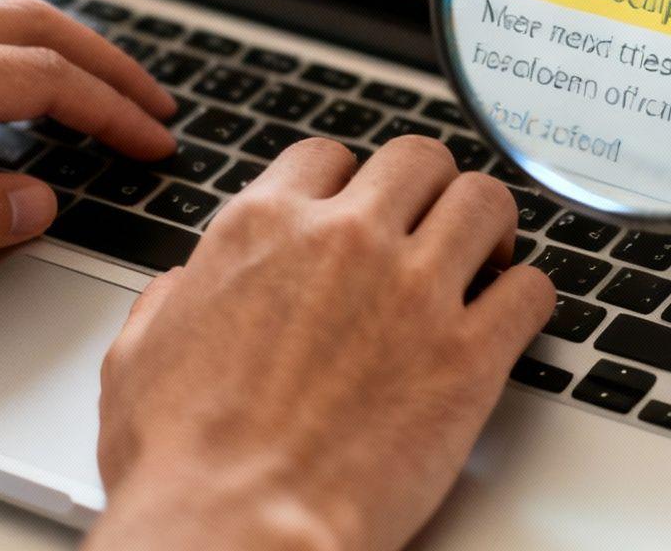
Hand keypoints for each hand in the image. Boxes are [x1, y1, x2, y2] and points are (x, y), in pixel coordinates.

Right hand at [89, 136, 554, 550]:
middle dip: (427, 190)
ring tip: (484, 259)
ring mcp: (413, 291)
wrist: (236, 532)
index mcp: (262, 229)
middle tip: (432, 228)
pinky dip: (527, 297)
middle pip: (418, 160)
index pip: (329, 156)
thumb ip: (170, 303)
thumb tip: (181, 288)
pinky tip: (510, 317)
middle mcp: (344, 241)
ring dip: (487, 226)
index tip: (359, 211)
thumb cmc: (183, 465)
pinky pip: (531, 289)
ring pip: (483, 202)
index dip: (349, 184)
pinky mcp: (468, 354)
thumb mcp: (138, 359)